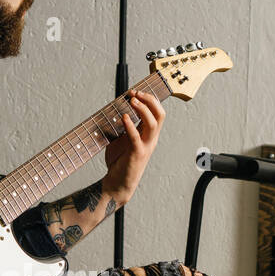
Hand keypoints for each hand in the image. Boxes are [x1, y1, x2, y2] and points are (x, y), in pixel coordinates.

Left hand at [103, 89, 165, 203]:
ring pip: (152, 124)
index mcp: (149, 135)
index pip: (157, 113)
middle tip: (136, 93)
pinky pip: (136, 137)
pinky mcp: (137, 154)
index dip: (148, 100)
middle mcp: (151, 140)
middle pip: (160, 115)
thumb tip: (114, 109)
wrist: (117, 183)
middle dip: (150, 100)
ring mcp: (145, 147)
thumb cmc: (119, 162)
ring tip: (132, 101)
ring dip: (143, 109)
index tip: (134, 92)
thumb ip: (121, 126)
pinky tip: (123, 117)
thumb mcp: (120, 139)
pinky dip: (130, 125)